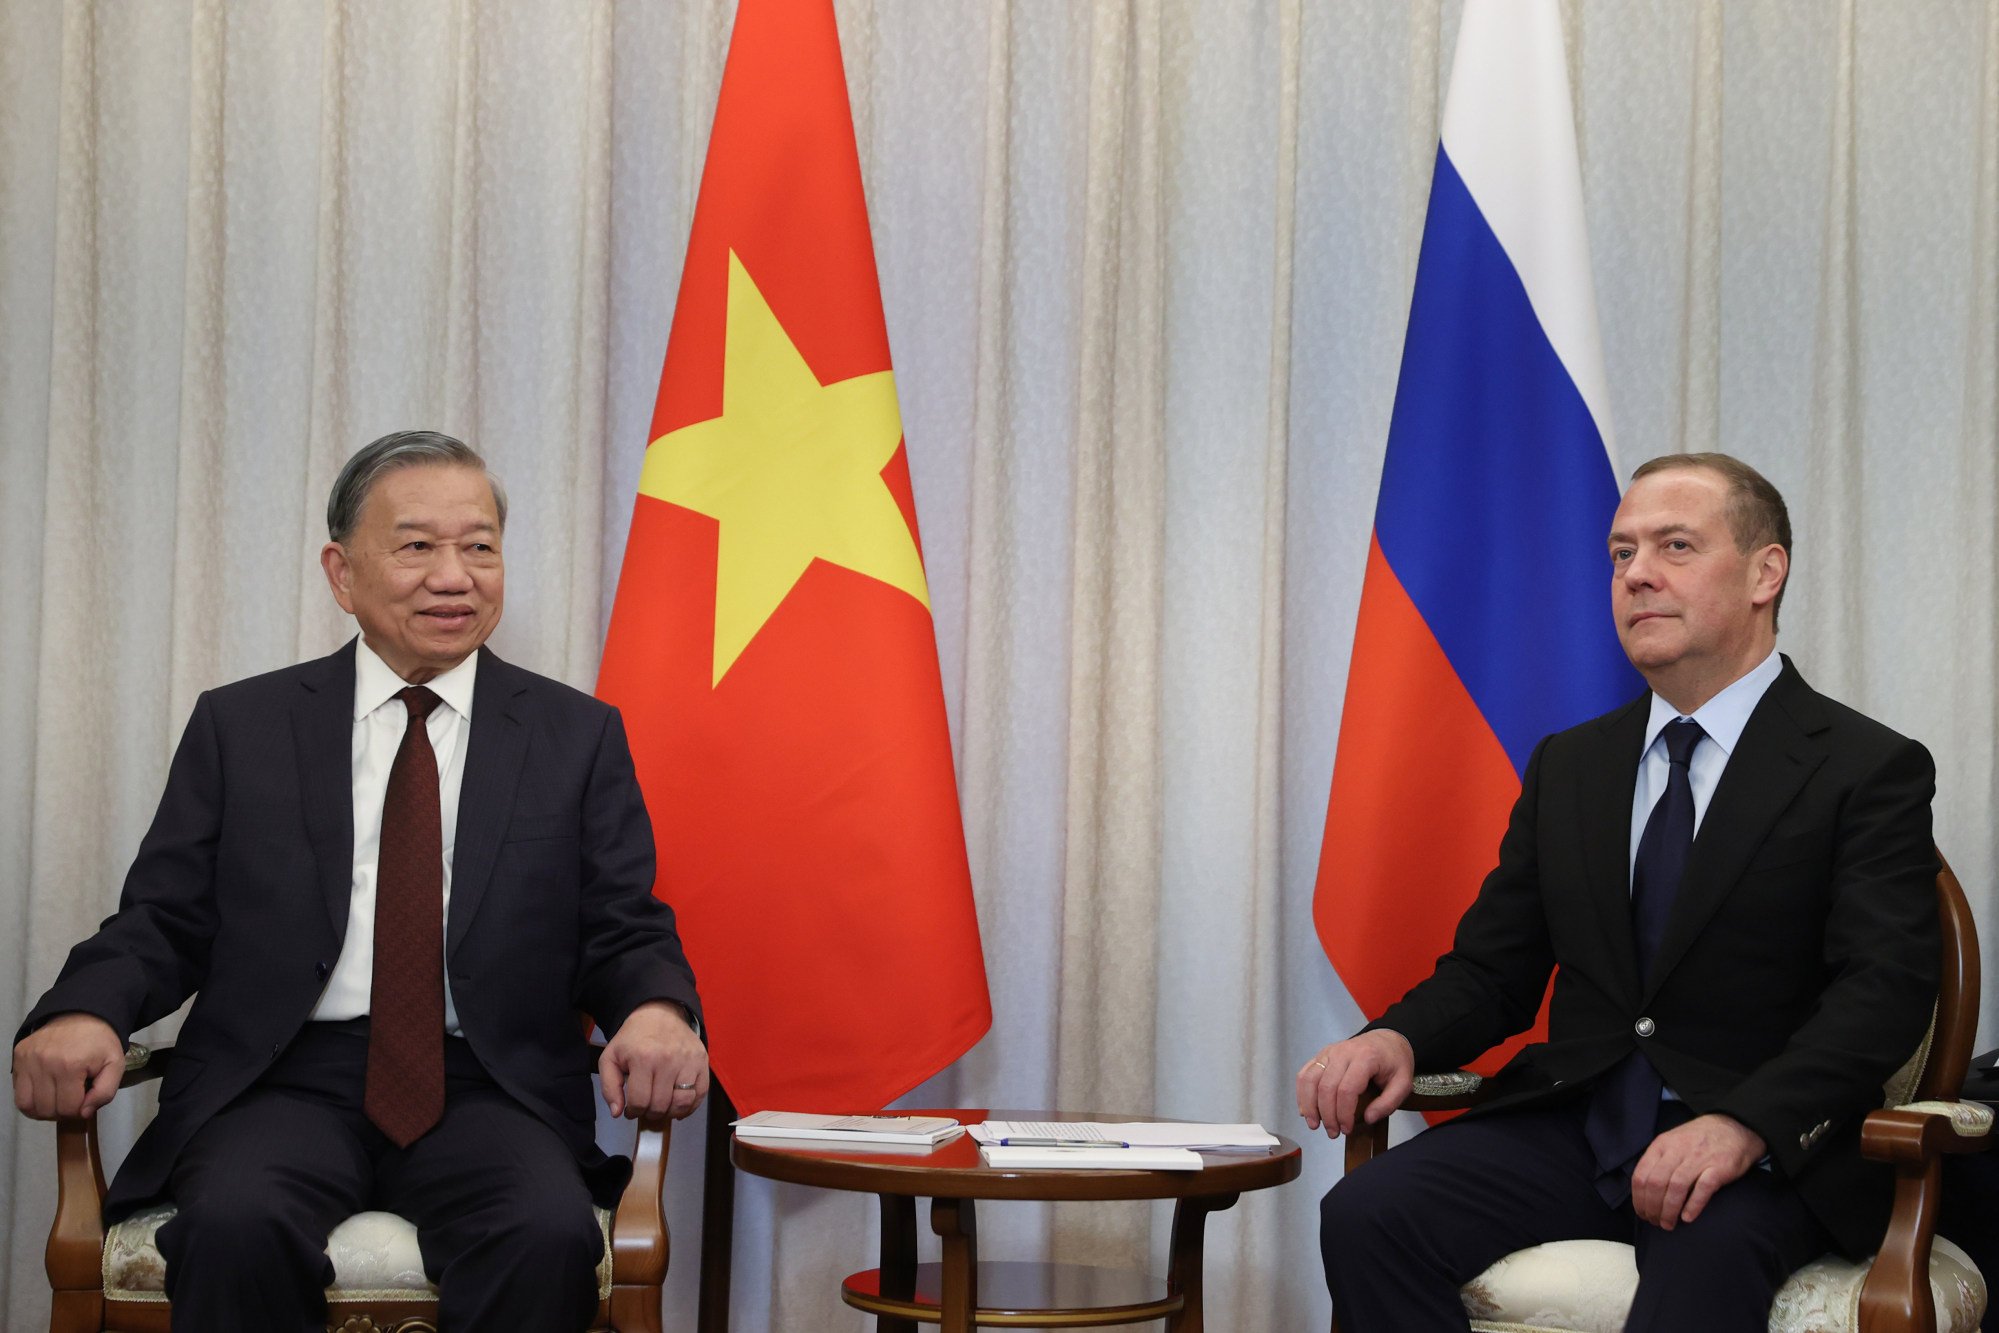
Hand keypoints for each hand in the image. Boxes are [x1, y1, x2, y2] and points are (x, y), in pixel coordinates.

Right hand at [12, 1013, 125, 1120]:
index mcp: (71, 1065)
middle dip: (63, 1112)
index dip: (80, 1111)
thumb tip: (84, 1113)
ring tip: (57, 1100)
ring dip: (44, 1110)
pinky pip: (18, 1094)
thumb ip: (105, 1092)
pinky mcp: (18, 1058)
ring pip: (28, 1106)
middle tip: (72, 1100)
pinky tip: (44, 1094)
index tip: (86, 1100)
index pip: (69, 1108)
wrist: (82, 1014)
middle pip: (47, 1110)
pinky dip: (30, 1101)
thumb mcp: (115, 1064)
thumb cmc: (100, 1042)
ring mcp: (28, 1061)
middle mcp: (45, 1063)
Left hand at [599, 1001, 706, 1119]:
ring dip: (671, 1112)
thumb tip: (618, 1113)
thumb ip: (609, 1087)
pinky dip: (690, 1106)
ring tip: (662, 1108)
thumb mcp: (610, 1058)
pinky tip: (678, 1105)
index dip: (633, 1112)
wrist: (659, 1014)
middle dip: (651, 1113)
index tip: (631, 1110)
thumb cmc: (633, 1039)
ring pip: (683, 1103)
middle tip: (646, 1109)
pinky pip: (701, 1093)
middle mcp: (668, 1060)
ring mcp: (688, 1061)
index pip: (640, 1101)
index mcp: (643, 1058)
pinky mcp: (702, 1061)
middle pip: (661, 1105)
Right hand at [1296, 1029, 1415, 1137]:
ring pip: (1310, 1079)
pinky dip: (1301, 1093)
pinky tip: (1305, 1110)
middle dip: (1327, 1115)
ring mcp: (1329, 1052)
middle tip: (1333, 1133)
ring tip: (1314, 1124)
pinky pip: (1305, 1073)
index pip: (1347, 1089)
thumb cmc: (1395, 1062)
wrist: (1387, 1040)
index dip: (1344, 1113)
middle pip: (1326, 1087)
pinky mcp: (1321, 1055)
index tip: (1347, 1129)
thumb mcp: (1404, 1083)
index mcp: (1365, 1058)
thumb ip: (1388, 1103)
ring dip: (1309, 1105)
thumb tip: (1368, 1119)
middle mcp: (1343, 1052)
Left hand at [1629, 1112, 1764, 1228]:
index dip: (1639, 1199)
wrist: (1735, 1126)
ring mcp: (1699, 1159)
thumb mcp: (1672, 1142)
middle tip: (1655, 1222)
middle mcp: (1677, 1151)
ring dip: (1668, 1210)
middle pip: (1656, 1183)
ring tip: (1668, 1224)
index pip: (1641, 1175)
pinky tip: (1687, 1218)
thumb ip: (1658, 1161)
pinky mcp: (1719, 1168)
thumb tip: (1643, 1191)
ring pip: (1675, 1188)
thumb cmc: (1699, 1140)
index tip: (1642, 1213)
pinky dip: (1693, 1206)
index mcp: (1662, 1145)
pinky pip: (1702, 1189)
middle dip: (1652, 1208)